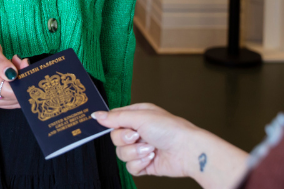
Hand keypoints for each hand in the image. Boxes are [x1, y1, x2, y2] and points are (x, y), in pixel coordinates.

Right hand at [0, 32, 29, 108]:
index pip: (11, 91)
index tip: (26, 65)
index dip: (23, 80)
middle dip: (22, 81)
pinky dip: (14, 89)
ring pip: (12, 99)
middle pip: (13, 96)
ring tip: (14, 65)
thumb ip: (0, 61)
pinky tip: (11, 75)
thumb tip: (12, 74)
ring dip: (18, 85)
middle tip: (21, 62)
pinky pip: (8, 100)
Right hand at [93, 103, 248, 188]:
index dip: (115, 126)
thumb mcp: (140, 116)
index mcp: (137, 116)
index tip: (124, 127)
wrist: (186, 151)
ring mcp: (141, 148)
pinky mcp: (145, 164)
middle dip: (126, 140)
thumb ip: (116, 117)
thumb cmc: (170, 129)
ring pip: (121, 154)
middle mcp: (138, 131)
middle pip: (115, 139)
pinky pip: (130, 167)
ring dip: (135, 153)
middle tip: (139, 136)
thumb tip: (96, 115)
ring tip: (150, 148)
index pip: (113, 120)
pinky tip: (151, 158)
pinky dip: (140, 164)